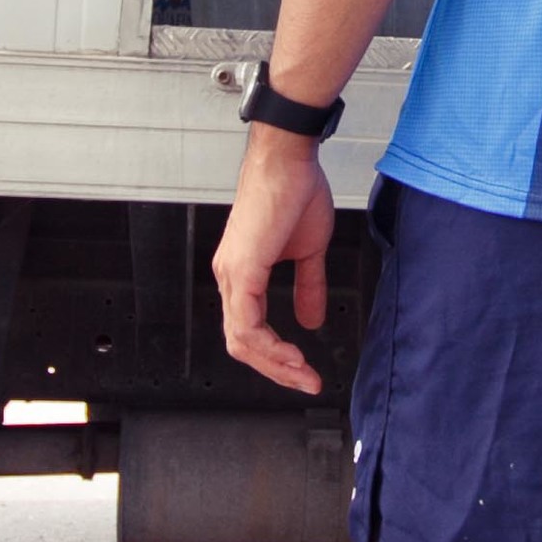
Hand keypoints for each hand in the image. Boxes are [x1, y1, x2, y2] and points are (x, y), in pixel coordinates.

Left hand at [212, 131, 334, 392]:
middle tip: (307, 382)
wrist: (289, 159)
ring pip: (242, 340)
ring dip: (275, 364)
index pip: (249, 330)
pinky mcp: (242, 269)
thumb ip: (308, 286)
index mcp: (242, 273)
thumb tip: (311, 320)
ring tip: (305, 374)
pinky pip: (247, 323)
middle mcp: (229, 276)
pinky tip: (293, 354)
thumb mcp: (308, 251)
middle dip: (276, 370)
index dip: (276, 356)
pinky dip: (269, 346)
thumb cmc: (295, 192)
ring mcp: (232, 274)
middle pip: (241, 344)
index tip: (305, 369)